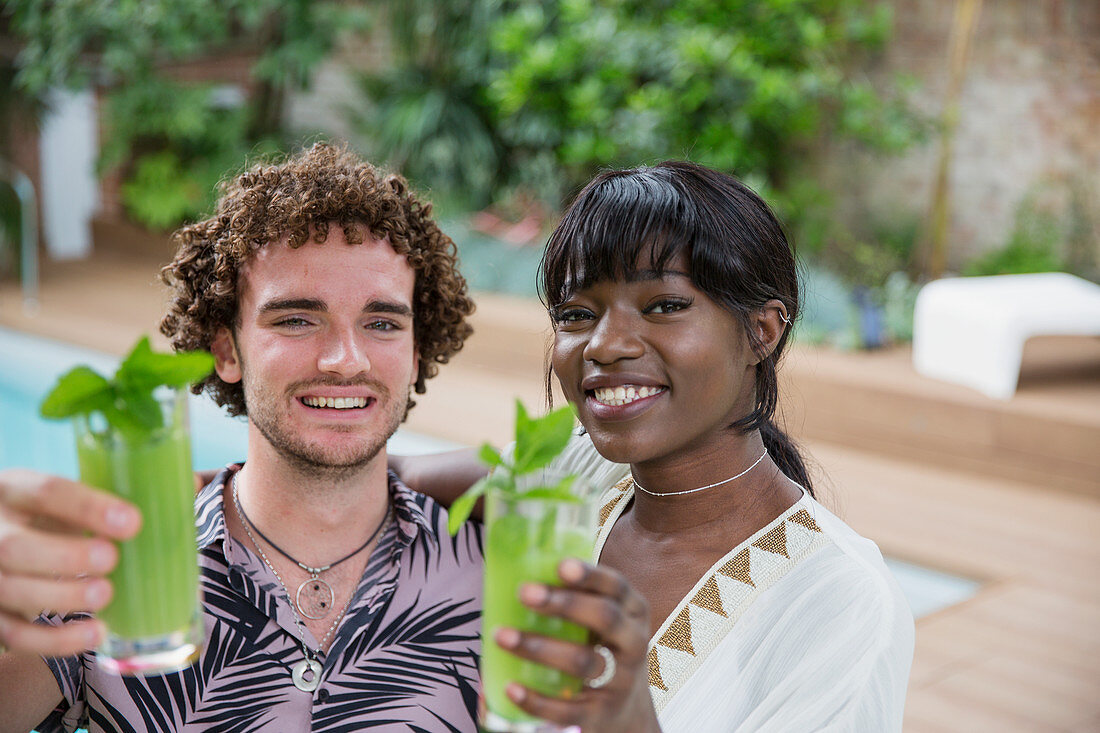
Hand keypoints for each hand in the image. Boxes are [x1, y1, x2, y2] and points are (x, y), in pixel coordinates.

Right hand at [0, 469, 140, 656]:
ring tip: (104, 595)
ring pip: (10, 590)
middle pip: (13, 547)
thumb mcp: (71, 494)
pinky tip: (94, 634)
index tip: (132, 522)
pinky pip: (14, 634)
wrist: (5, 535)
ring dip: (61, 598)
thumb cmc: (50, 515)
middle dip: (66, 557)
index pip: (46, 492)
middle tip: (111, 560)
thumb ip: (122, 492)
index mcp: (16, 490)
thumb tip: (190, 484)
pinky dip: (54, 641)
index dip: (88, 507)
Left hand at [494, 558, 660, 732]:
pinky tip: (511, 687)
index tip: (560, 565)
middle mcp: (632, 643)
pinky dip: (536, 700)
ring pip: (582, 661)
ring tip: (502, 636)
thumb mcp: (604, 621)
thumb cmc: (602, 648)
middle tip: (524, 592)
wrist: (628, 711)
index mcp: (633, 612)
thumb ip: (576, 598)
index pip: (617, 586)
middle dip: (564, 604)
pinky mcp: (600, 714)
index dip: (590, 575)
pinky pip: (567, 709)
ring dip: (539, 648)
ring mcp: (619, 681)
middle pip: (604, 618)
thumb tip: (514, 570)